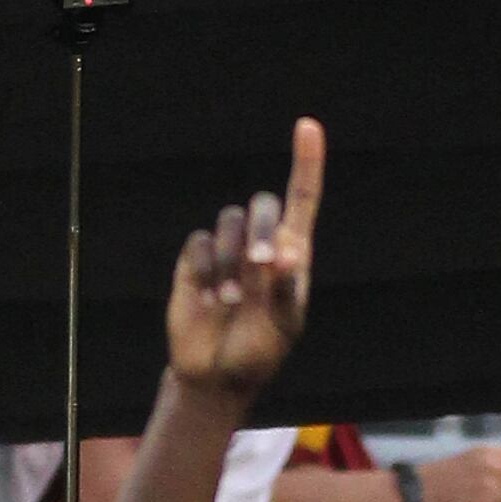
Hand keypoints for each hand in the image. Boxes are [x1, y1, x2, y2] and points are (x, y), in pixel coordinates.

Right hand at [167, 123, 322, 404]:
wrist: (215, 376)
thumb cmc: (258, 351)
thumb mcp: (282, 325)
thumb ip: (285, 288)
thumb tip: (284, 252)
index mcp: (292, 254)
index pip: (302, 198)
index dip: (306, 161)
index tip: (307, 126)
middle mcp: (259, 243)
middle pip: (261, 204)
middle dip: (260, 230)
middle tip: (259, 266)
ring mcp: (226, 250)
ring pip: (228, 222)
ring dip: (231, 263)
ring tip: (231, 302)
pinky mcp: (194, 261)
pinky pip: (199, 242)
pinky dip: (205, 271)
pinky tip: (208, 300)